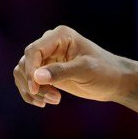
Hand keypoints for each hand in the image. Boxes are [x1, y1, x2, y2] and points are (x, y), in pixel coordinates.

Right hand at [13, 25, 130, 106]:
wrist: (114, 82)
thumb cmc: (105, 72)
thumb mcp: (86, 71)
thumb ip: (61, 72)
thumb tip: (37, 76)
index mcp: (60, 36)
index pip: (33, 51)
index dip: (30, 70)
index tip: (35, 88)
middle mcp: (50, 43)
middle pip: (25, 63)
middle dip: (34, 83)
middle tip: (54, 98)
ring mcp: (46, 57)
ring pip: (23, 73)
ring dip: (33, 91)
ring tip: (53, 100)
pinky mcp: (46, 71)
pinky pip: (28, 81)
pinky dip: (33, 94)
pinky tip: (44, 102)